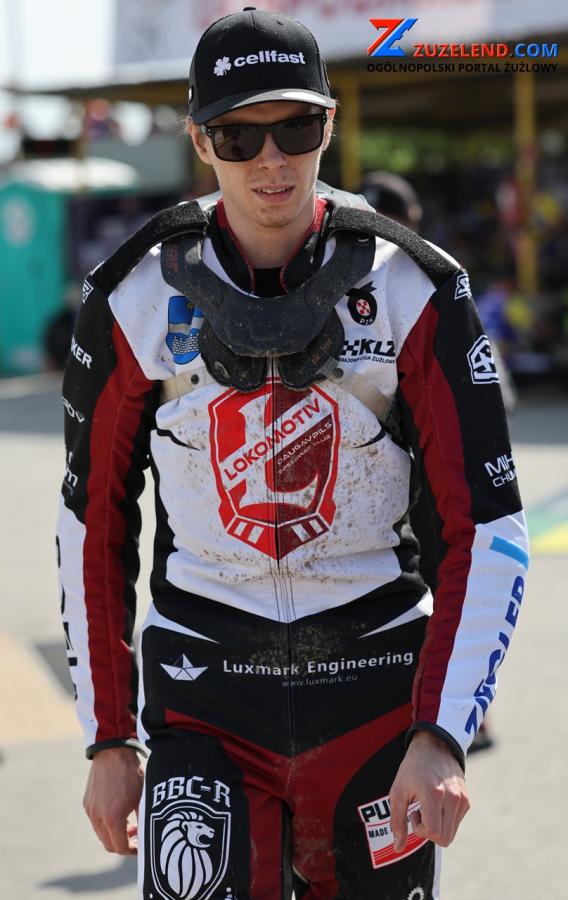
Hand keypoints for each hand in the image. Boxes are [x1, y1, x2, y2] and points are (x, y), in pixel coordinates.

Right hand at [83, 746, 143, 853]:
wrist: (112, 750)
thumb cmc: (131, 772)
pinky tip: (118, 810)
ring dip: (114, 834)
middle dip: (123, 844)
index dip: (132, 850)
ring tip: (128, 822)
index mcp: (112, 819)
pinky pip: (96, 821)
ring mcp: (90, 810)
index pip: (120, 848)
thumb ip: (144, 819)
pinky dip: (106, 823)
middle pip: (109, 844)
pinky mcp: (87, 802)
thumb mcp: (143, 796)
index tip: (141, 846)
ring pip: (101, 834)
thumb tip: (148, 835)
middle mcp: (97, 818)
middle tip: (136, 835)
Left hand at [389, 730, 469, 850]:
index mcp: (434, 794)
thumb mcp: (398, 791)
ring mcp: (462, 799)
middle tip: (420, 812)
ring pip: (451, 833)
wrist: (435, 744)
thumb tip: (397, 848)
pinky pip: (456, 822)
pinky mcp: (467, 799)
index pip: (433, 833)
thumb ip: (397, 821)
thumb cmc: (412, 767)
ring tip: (429, 806)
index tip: (413, 812)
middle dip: (429, 832)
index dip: (420, 830)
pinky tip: (438, 802)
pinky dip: (445, 819)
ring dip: (438, 826)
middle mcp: (452, 798)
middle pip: (444, 839)